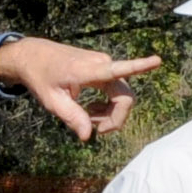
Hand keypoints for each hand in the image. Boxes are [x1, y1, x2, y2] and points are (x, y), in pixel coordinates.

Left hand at [0, 38, 163, 139]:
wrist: (33, 56)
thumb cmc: (40, 76)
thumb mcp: (51, 100)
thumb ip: (71, 116)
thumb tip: (87, 136)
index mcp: (88, 70)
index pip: (117, 69)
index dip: (140, 66)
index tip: (157, 60)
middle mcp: (102, 64)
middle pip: (124, 97)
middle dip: (114, 118)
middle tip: (95, 130)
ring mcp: (104, 65)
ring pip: (121, 96)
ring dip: (109, 113)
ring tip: (86, 118)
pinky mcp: (104, 69)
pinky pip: (115, 91)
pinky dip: (106, 105)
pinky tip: (90, 110)